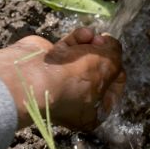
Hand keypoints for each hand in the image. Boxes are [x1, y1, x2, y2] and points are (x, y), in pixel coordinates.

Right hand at [0, 28, 125, 130]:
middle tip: (103, 41)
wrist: (31, 75)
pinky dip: (75, 41)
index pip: (111, 93)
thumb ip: (115, 53)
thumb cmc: (74, 77)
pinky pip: (66, 51)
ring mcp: (58, 83)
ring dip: (89, 44)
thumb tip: (111, 44)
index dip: (118, 73)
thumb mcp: (107, 64)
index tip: (118, 60)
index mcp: (90, 115)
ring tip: (92, 36)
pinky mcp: (47, 66)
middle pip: (95, 73)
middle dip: (101, 54)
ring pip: (80, 59)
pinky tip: (82, 33)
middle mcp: (73, 101)